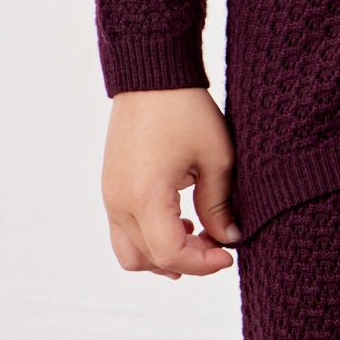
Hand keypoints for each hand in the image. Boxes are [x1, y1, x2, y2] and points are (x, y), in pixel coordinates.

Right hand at [102, 87, 241, 277]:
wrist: (151, 75)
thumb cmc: (185, 110)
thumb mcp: (215, 159)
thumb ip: (219, 206)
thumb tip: (228, 239)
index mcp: (145, 196)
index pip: (170, 254)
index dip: (202, 264)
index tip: (228, 254)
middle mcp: (119, 202)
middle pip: (147, 260)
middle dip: (185, 262)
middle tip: (216, 246)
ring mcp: (110, 195)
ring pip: (129, 252)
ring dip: (162, 254)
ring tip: (195, 235)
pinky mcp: (110, 186)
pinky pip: (123, 230)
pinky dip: (149, 237)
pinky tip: (179, 219)